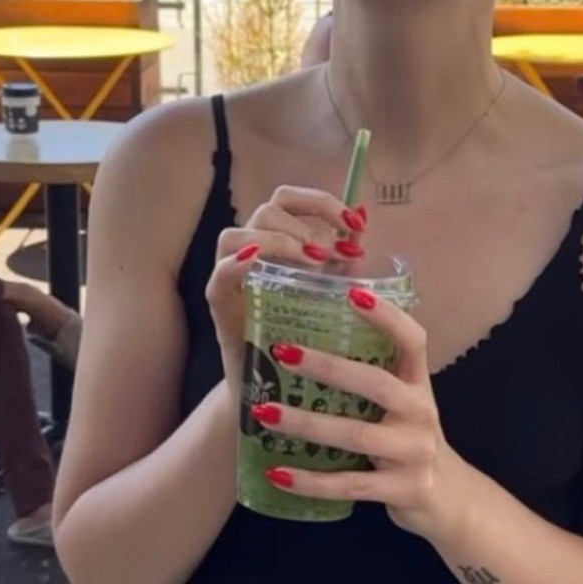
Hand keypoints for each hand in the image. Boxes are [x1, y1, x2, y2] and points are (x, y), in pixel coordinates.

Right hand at [205, 187, 368, 405]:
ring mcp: (231, 275)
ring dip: (277, 242)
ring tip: (310, 264)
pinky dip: (235, 263)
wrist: (278, 384)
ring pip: (236, 234)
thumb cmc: (306, 331)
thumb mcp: (331, 288)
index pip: (290, 199)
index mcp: (277, 239)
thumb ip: (345, 255)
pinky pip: (219, 274)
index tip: (354, 222)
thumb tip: (363, 216)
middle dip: (304, 226)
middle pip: (267, 210)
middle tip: (330, 255)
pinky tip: (255, 261)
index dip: (321, 202)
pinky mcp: (220, 303)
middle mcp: (250, 249)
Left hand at [251, 286, 471, 543]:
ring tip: (263, 413)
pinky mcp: (401, 489)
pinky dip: (311, 481)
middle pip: (376, 384)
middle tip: (283, 352)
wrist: (448, 499)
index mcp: (419, 384)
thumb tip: (315, 334)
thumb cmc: (409, 440)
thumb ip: (371, 376)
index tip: (352, 293)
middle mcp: (421, 413)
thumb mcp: (402, 404)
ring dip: (306, 424)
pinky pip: (349, 485)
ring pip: (356, 435)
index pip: (413, 341)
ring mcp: (413, 453)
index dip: (387, 317)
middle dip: (328, 367)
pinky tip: (277, 473)